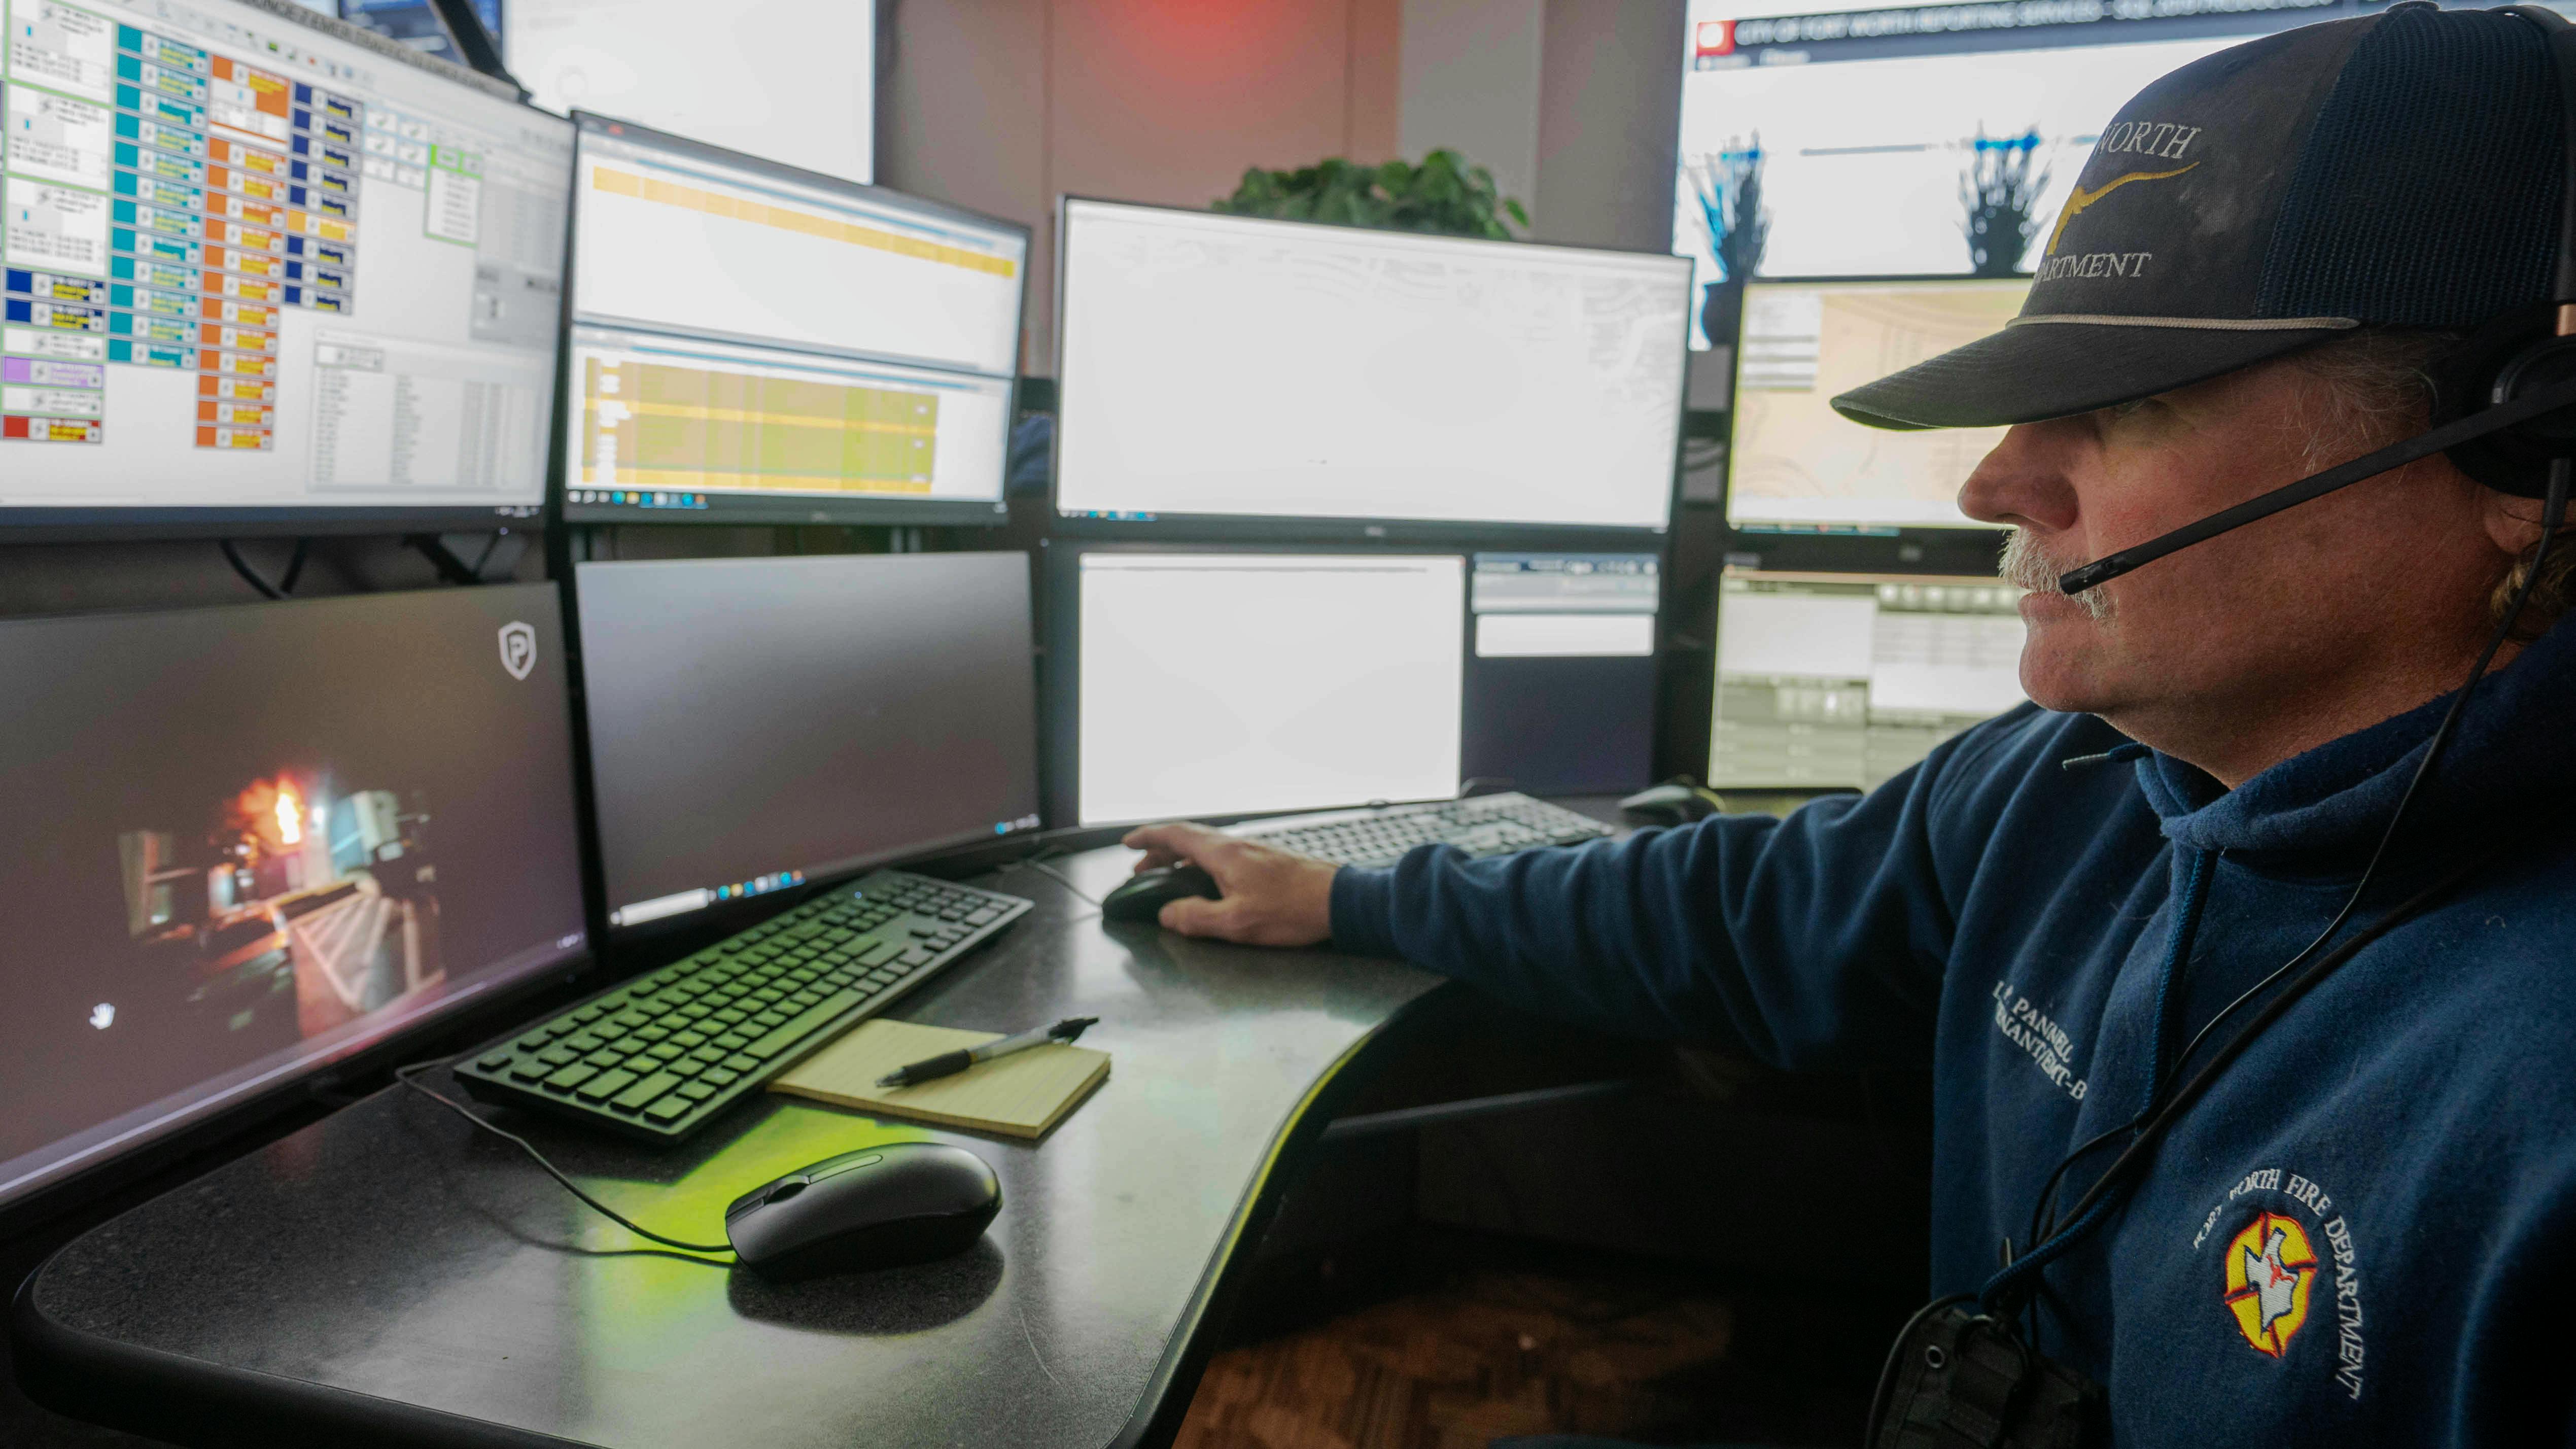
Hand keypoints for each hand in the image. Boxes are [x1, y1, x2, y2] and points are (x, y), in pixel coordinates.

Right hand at [1119, 821, 1337, 945]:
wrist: (1340, 901)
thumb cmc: (1293, 910)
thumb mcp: (1236, 923)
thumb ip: (1196, 919)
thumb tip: (1168, 914)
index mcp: (1224, 853)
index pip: (1176, 835)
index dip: (1148, 837)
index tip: (1129, 842)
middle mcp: (1237, 846)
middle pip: (1189, 840)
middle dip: (1161, 852)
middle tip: (1142, 868)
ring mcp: (1254, 852)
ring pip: (1207, 848)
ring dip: (1182, 860)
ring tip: (1170, 878)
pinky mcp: (1267, 863)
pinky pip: (1224, 857)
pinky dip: (1204, 866)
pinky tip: (1209, 885)